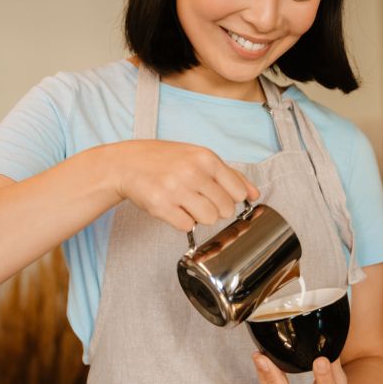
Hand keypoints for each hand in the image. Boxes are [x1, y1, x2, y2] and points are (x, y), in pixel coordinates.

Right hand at [111, 140, 258, 231]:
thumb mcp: (199, 157)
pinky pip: (187, 226)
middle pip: (225, 209)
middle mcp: (192, 172)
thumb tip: (255, 194)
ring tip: (185, 203)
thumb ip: (229, 175)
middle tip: (197, 198)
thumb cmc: (165, 160)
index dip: (229, 197)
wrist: (127, 163)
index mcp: (206, 158)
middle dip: (214, 208)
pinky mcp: (160, 206)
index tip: (217, 194)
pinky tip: (173, 208)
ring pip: (209, 220)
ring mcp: (176, 189)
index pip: (237, 192)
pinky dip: (182, 221)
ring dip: (199, 216)